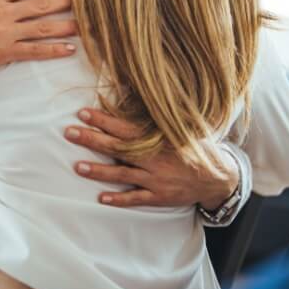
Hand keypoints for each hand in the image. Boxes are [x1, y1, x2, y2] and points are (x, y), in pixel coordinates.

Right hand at [0, 0, 76, 105]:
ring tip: (86, 23)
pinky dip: (54, 50)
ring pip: (42, 27)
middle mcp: (1, 14)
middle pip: (40, 4)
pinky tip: (70, 48)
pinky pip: (35, 51)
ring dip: (66, 25)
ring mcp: (4, 34)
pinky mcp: (5, 54)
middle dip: (64, 0)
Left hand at [66, 108, 238, 208]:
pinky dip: (119, 199)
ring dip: (99, 171)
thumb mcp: (179, 127)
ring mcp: (157, 179)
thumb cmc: (193, 146)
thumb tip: (131, 88)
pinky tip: (101, 198)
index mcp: (158, 138)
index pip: (125, 127)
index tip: (83, 113)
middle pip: (118, 148)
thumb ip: (155, 116)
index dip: (103, 120)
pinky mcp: (160, 197)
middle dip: (92, 140)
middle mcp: (155, 158)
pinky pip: (137, 199)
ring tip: (77, 167)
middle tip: (69, 133)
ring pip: (123, 175)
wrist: (219, 177)